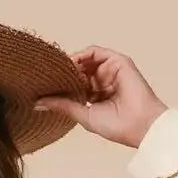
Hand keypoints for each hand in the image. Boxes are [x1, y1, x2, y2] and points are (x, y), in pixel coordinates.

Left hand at [35, 45, 168, 148]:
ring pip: (86, 60)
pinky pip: (96, 52)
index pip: (75, 84)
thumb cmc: (116, 126)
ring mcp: (111, 70)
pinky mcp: (118, 61)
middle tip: (46, 77)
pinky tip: (71, 63)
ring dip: (71, 64)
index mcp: (96, 95)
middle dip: (63, 73)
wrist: (139, 125)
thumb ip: (62, 105)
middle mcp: (103, 81)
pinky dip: (82, 55)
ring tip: (58, 71)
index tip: (43, 86)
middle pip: (79, 70)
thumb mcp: (83, 114)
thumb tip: (37, 103)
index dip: (61, 84)